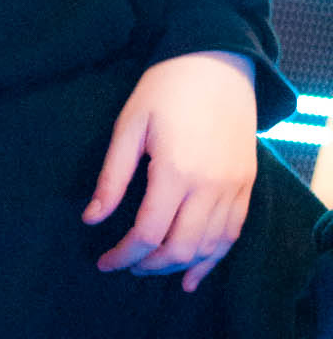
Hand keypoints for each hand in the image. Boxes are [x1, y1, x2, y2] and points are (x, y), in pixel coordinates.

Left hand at [83, 52, 257, 291]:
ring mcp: (234, 188)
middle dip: (148, 265)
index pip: (147, 233)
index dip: (122, 255)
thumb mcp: (129, 126)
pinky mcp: (247, 185)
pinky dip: (213, 258)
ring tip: (150, 268)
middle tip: (124, 264)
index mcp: (175, 171)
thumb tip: (92, 217)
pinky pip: (232, 234)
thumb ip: (112, 177)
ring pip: (208, 248)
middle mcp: (210, 186)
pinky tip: (194, 275)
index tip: (103, 262)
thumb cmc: (166, 89)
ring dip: (178, 266)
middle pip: (179, 248)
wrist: (218, 63)